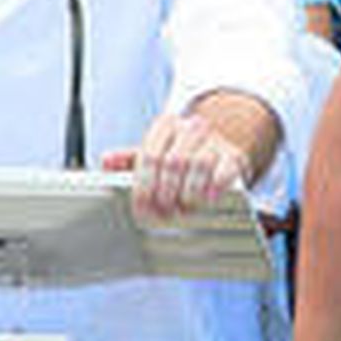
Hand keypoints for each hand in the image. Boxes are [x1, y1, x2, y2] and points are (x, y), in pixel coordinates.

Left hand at [103, 111, 250, 222]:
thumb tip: (106, 161)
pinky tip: (205, 200)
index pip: (150, 155)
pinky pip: (224, 171)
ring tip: (182, 210)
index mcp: (165, 125)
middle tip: (161, 214)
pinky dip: (213, 188)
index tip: (141, 209)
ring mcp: (215, 140)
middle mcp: (190, 128)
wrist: (219, 147)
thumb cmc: (180, 154)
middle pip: (173, 162)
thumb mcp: (153, 153)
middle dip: (165, 194)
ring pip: (198, 165)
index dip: (144, 186)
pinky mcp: (234, 155)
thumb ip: (128, 159)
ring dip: (187, 193)